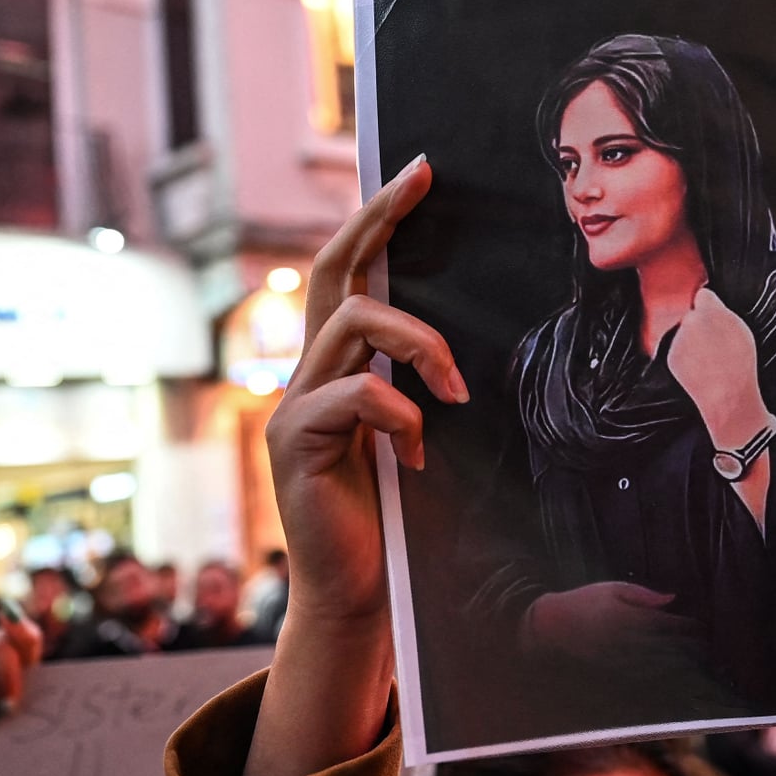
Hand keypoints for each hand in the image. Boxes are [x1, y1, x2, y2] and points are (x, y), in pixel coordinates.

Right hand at [241, 155, 468, 775]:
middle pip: (333, 272)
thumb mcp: (424, 437)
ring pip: (353, 327)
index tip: (422, 173)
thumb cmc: (402, 524)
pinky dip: (398, 417)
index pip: (352, 273)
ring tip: (456, 390)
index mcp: (339, 368)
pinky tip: (417, 458)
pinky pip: (355, 399)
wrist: (361, 603)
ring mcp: (294, 408)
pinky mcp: (295, 447)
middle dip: (376, 217)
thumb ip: (427, 387)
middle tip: (420, 180)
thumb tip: (480, 334)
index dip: (379, 218)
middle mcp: (307, 376)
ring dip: (418, 346)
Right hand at [523, 582, 696, 662]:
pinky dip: (660, 675)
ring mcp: (624, 659)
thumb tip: (671, 598)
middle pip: (670, 647)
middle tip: (708, 649)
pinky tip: (670, 676)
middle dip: (691, 648)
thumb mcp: (612, 589)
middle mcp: (632, 641)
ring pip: (661, 664)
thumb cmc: (582, 602)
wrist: (550, 626)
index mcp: (634, 617)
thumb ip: (643, 595)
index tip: (704, 628)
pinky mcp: (615, 671)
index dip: (690, 628)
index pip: (671, 625)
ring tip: (697, 664)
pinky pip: (644, 676)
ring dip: (680, 664)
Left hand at [666, 287, 769, 447]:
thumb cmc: (739, 365)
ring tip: (709, 358)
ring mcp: (678, 339)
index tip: (711, 312)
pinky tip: (700, 367)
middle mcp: (690, 321)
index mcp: (711, 312)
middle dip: (699, 324)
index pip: (703, 295)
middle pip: (692, 315)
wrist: (726, 395)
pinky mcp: (671, 355)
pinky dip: (686, 356)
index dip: (708, 305)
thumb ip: (722, 312)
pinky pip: (678, 350)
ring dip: (691, 341)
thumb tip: (710, 303)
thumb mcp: (741, 330)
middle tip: (713, 342)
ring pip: (683, 333)